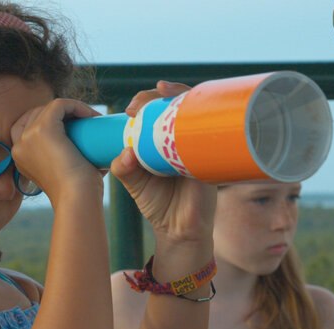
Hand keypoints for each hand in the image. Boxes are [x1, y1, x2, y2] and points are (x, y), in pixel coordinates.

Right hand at [10, 99, 102, 197]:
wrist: (77, 199)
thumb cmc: (78, 192)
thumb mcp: (64, 173)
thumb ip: (65, 161)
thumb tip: (82, 149)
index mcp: (20, 156)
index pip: (28, 125)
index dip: (52, 120)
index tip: (76, 127)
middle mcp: (19, 145)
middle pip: (38, 113)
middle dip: (61, 113)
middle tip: (87, 123)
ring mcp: (28, 136)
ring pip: (50, 108)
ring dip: (72, 109)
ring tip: (92, 120)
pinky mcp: (43, 129)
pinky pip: (60, 104)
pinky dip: (76, 105)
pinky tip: (91, 116)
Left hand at [110, 81, 216, 247]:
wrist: (178, 229)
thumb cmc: (158, 203)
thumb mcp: (133, 182)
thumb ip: (122, 167)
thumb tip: (126, 152)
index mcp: (165, 139)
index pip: (159, 108)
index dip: (146, 100)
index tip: (128, 109)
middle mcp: (185, 138)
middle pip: (179, 102)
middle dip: (160, 94)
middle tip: (138, 105)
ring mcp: (200, 146)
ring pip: (197, 112)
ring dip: (181, 98)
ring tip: (162, 95)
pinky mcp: (212, 159)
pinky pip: (212, 137)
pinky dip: (203, 123)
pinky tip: (190, 119)